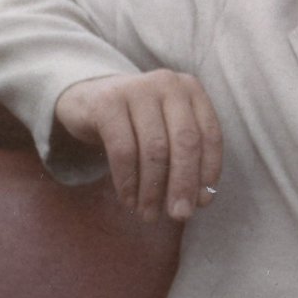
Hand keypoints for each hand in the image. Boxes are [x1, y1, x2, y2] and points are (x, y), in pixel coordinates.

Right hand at [55, 70, 222, 222]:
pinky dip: (127, 181)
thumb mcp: (167, 133)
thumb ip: (187, 161)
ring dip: (153, 190)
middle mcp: (167, 82)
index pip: (209, 136)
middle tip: (178, 215)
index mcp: (191, 89)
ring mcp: (136, 88)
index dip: (207, 173)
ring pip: (154, 149)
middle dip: (183, 184)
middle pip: (184, 142)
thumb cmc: (137, 124)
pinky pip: (123, 150)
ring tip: (149, 214)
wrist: (88, 100)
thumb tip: (200, 201)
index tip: (201, 204)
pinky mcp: (107, 102)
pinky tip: (128, 200)